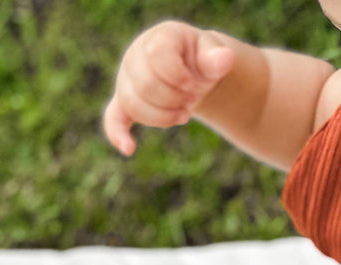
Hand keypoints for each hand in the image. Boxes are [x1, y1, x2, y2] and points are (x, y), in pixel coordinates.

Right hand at [102, 21, 235, 155]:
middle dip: (173, 99)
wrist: (192, 72)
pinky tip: (128, 149)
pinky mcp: (125, 101)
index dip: (179, 77)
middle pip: (146, 85)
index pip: (158, 56)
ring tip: (184, 114)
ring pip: (133, 104)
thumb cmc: (201, 61)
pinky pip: (114, 118)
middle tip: (191, 100)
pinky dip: (118, 133)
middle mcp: (136, 56)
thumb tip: (226, 59)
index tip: (193, 84)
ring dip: (162, 117)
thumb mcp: (213, 56)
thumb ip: (218, 59)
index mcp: (159, 40)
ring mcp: (127, 79)